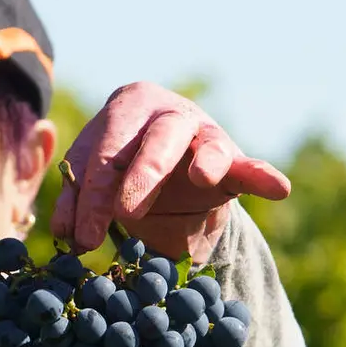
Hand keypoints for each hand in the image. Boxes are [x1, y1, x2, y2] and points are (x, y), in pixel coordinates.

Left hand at [50, 82, 290, 262]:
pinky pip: (250, 167)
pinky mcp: (234, 160)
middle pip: (156, 139)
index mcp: (125, 110)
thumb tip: (67, 233)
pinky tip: (278, 189)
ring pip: (207, 143)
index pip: (105, 151)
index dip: (92, 196)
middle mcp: (167, 112)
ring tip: (203, 178)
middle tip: (125, 212)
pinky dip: (263, 177)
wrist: (167, 185)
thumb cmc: (121, 176)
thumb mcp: (95, 187)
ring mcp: (205, 133)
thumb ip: (78, 205)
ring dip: (205, 162)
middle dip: (139, 176)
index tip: (83, 236)